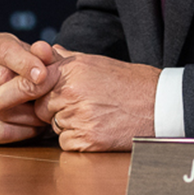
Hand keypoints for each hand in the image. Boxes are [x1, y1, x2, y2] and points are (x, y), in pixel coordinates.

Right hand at [0, 32, 59, 143]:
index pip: (5, 51)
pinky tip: (34, 127)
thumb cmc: (35, 69)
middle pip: (0, 79)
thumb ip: (45, 54)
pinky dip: (20, 131)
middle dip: (28, 91)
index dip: (25, 63)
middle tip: (50, 98)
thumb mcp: (42, 57)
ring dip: (27, 114)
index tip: (42, 76)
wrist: (25, 89)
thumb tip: (43, 51)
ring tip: (46, 114)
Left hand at [34, 45, 159, 150]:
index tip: (48, 95)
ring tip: (94, 114)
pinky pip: (66, 143)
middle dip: (56, 109)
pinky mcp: (87, 139)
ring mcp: (79, 116)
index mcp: (73, 69)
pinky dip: (77, 140)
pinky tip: (97, 128)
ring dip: (68, 124)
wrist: (158, 103)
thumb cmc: (130, 81)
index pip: (35, 84)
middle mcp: (72, 92)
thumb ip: (69, 58)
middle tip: (82, 105)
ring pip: (54, 126)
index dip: (39, 91)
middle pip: (42, 108)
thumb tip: (49, 51)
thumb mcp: (99, 62)